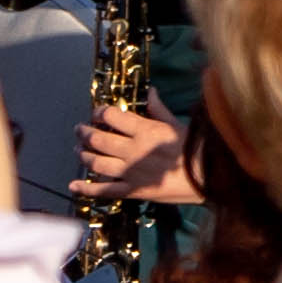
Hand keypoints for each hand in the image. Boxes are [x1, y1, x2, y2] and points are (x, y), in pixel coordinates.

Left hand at [73, 99, 198, 205]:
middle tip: (79, 130)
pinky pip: (103, 190)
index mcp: (145, 131)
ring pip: (96, 163)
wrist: (208, 178)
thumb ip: (160, 110)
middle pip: (98, 139)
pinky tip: (73, 185)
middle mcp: (132, 150)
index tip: (97, 112)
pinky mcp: (131, 190)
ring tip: (78, 150)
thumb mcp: (179, 125)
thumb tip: (150, 92)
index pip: (113, 117)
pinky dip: (86, 189)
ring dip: (83, 155)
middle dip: (84, 133)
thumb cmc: (196, 148)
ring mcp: (130, 172)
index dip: (100, 112)